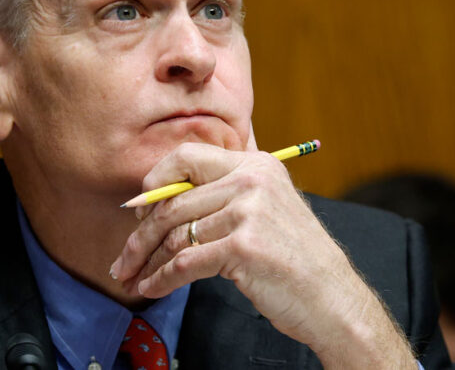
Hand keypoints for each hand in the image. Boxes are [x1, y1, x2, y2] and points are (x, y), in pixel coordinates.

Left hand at [109, 143, 414, 367]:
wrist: (332, 297)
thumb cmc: (293, 258)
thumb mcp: (265, 208)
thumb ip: (223, 194)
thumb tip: (157, 199)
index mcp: (254, 164)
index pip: (186, 156)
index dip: (154, 182)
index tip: (139, 211)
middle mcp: (250, 180)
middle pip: (173, 202)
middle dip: (140, 235)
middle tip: (123, 258)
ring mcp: (247, 212)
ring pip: (174, 234)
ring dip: (147, 261)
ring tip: (131, 277)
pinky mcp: (242, 246)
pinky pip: (184, 262)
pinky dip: (161, 279)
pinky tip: (150, 288)